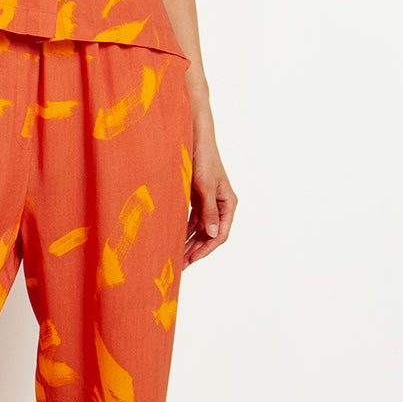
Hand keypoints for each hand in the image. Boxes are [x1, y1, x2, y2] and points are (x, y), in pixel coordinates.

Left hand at [183, 126, 236, 266]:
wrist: (194, 137)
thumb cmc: (203, 159)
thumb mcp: (205, 187)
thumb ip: (208, 212)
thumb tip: (211, 235)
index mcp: (228, 203)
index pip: (220, 233)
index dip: (206, 248)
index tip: (192, 259)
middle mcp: (220, 204)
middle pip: (209, 234)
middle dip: (196, 249)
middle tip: (181, 264)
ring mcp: (208, 201)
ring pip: (199, 228)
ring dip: (189, 241)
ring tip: (176, 255)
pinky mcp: (197, 197)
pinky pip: (192, 219)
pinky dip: (184, 229)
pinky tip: (174, 238)